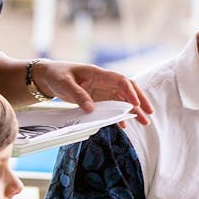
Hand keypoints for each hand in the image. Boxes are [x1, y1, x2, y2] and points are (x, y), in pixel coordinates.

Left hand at [32, 60, 152, 123]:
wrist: (48, 76)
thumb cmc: (57, 75)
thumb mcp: (65, 84)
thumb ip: (78, 95)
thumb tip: (92, 109)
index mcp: (98, 73)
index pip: (120, 80)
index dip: (130, 92)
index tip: (135, 104)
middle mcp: (103, 81)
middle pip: (127, 89)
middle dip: (140, 100)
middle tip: (149, 113)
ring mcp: (102, 89)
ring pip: (123, 98)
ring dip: (133, 109)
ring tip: (143, 122)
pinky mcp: (97, 97)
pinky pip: (113, 105)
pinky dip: (120, 114)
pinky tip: (124, 124)